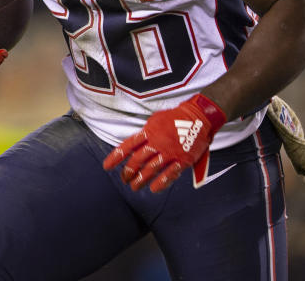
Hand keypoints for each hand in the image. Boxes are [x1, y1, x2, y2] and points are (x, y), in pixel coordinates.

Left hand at [103, 94, 226, 191]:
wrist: (198, 116)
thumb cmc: (176, 118)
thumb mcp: (156, 120)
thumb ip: (146, 133)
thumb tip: (135, 144)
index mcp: (149, 131)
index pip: (127, 146)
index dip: (116, 157)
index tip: (106, 167)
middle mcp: (157, 142)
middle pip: (137, 160)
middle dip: (128, 172)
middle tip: (124, 179)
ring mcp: (169, 151)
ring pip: (151, 169)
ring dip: (141, 180)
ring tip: (134, 187)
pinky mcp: (182, 159)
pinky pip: (169, 174)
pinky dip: (161, 183)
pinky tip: (153, 189)